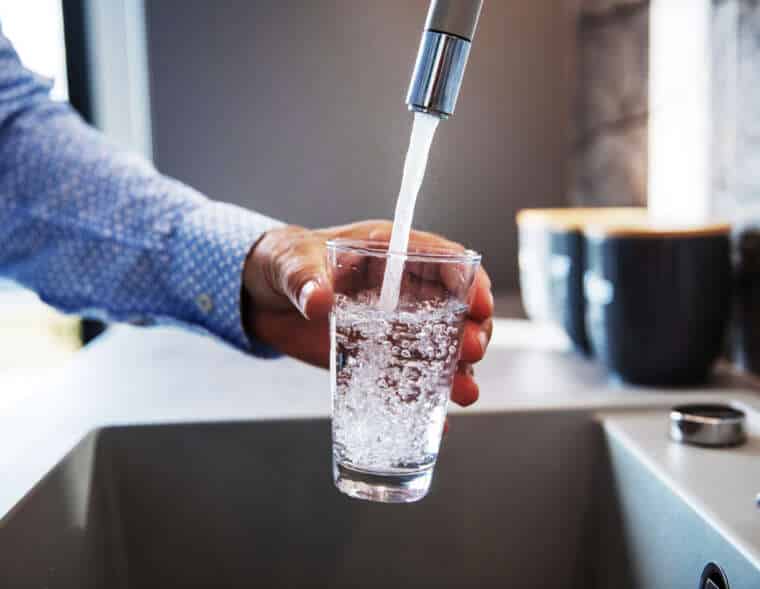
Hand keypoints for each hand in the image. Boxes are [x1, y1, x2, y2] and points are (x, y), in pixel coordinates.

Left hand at [243, 220, 493, 406]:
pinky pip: (406, 378)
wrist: (260, 298)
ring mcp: (392, 327)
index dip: (468, 280)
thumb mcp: (290, 262)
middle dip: (471, 330)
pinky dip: (423, 399)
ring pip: (439, 347)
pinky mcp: (376, 357)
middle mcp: (401, 291)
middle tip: (471, 351)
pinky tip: (437, 422)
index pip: (443, 261)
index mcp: (389, 254)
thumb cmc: (282, 263)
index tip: (479, 304)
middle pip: (453, 308)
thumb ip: (303, 277)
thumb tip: (318, 299)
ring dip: (456, 370)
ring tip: (463, 393)